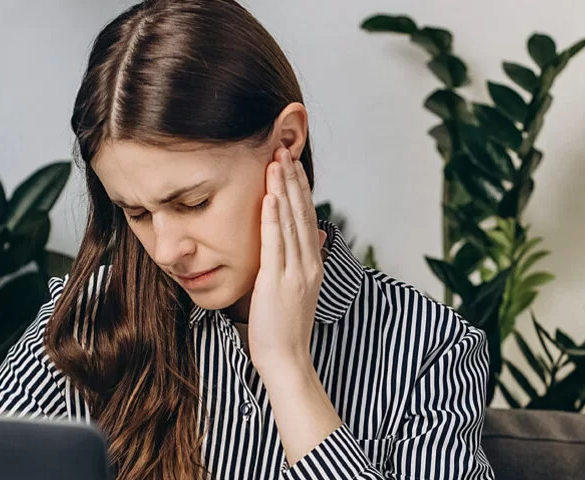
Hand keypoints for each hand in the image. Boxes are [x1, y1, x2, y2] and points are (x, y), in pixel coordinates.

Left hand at [248, 147, 325, 369]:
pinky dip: (273, 217)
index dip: (299, 188)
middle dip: (292, 179)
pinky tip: (270, 196)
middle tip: (283, 149)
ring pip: (290, 222)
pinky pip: (276, 243)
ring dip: (283, 189)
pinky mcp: (278, 282)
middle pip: (302, 212)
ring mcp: (296, 272)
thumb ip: (304, 260)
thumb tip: (313, 235)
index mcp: (313, 264)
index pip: (307, 217)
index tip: (290, 163)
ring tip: (276, 161)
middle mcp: (308, 263)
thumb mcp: (300, 289)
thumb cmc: (285, 328)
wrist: (288, 360)